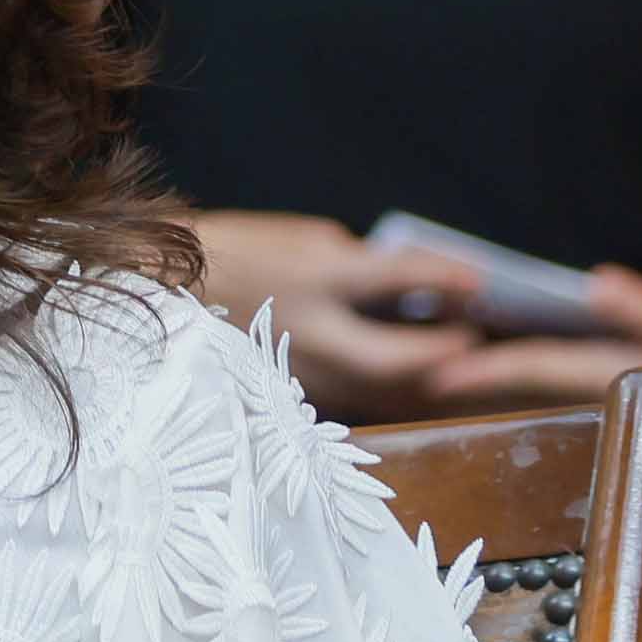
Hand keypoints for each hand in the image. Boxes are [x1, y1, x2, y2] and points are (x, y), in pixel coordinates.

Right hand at [181, 210, 493, 417]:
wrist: (161, 286)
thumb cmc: (236, 250)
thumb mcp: (300, 240)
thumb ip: (352, 263)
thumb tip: (401, 286)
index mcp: (313, 276)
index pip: (398, 276)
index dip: (444, 278)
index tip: (480, 280)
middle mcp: (309, 331)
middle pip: (394, 360)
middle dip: (440, 354)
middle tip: (471, 339)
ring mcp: (296, 371)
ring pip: (376, 393)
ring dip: (420, 383)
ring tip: (452, 365)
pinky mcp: (285, 395)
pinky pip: (348, 401)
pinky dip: (384, 394)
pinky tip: (407, 384)